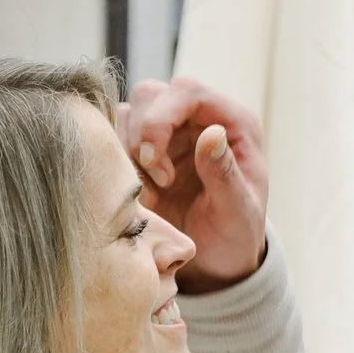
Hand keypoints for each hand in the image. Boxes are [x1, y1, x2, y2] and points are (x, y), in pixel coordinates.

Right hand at [119, 76, 269, 289]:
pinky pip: (116, 138)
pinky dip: (120, 165)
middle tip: (158, 182)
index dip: (162, 118)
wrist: (218, 261)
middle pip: (151, 95)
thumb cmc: (236, 235)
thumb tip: (212, 132)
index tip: (154, 162)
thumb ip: (224, 174)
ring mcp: (171, 132)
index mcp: (232, 122)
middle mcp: (199, 118)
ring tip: (154, 194)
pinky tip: (144, 196)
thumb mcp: (237, 212)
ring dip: (130, 152)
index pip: (188, 91)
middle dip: (143, 136)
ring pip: (129, 113)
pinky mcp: (146, 150)